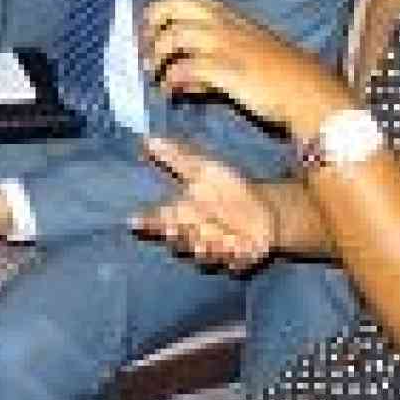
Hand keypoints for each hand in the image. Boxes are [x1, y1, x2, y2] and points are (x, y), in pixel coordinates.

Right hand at [134, 137, 273, 270]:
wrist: (265, 211)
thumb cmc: (227, 189)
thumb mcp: (203, 169)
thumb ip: (176, 157)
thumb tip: (147, 138)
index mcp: (180, 215)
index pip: (158, 219)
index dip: (147, 221)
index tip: (134, 220)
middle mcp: (193, 235)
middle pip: (178, 238)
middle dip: (175, 234)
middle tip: (172, 228)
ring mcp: (216, 250)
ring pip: (203, 254)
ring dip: (202, 250)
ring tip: (205, 243)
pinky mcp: (239, 258)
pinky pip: (234, 261)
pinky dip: (235, 257)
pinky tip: (238, 248)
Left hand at [141, 0, 355, 137]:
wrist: (313, 96)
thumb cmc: (283, 80)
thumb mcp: (247, 59)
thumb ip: (212, 62)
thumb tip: (181, 78)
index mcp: (234, 19)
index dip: (162, 7)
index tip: (149, 30)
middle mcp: (228, 26)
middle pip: (177, 2)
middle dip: (152, 20)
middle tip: (144, 47)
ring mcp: (229, 47)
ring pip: (176, 34)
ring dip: (156, 55)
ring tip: (153, 75)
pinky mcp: (230, 72)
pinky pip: (187, 69)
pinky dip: (171, 79)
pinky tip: (170, 93)